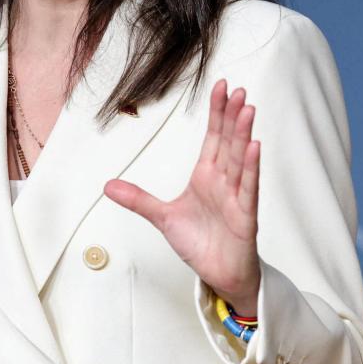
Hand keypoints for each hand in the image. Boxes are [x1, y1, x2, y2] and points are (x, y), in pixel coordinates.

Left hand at [104, 80, 262, 308]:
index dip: (217, 113)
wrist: (218, 275)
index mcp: (206, 176)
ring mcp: (236, 197)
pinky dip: (251, 168)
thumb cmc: (199, 243)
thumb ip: (138, 199)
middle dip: (232, 116)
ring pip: (240, 159)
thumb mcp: (162, 217)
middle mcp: (223, 182)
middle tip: (238, 89)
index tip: (221, 88)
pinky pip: (248, 188)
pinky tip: (255, 146)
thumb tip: (107, 185)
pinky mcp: (245, 216)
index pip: (213, 138)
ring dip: (244, 134)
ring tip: (248, 109)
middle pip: (228, 142)